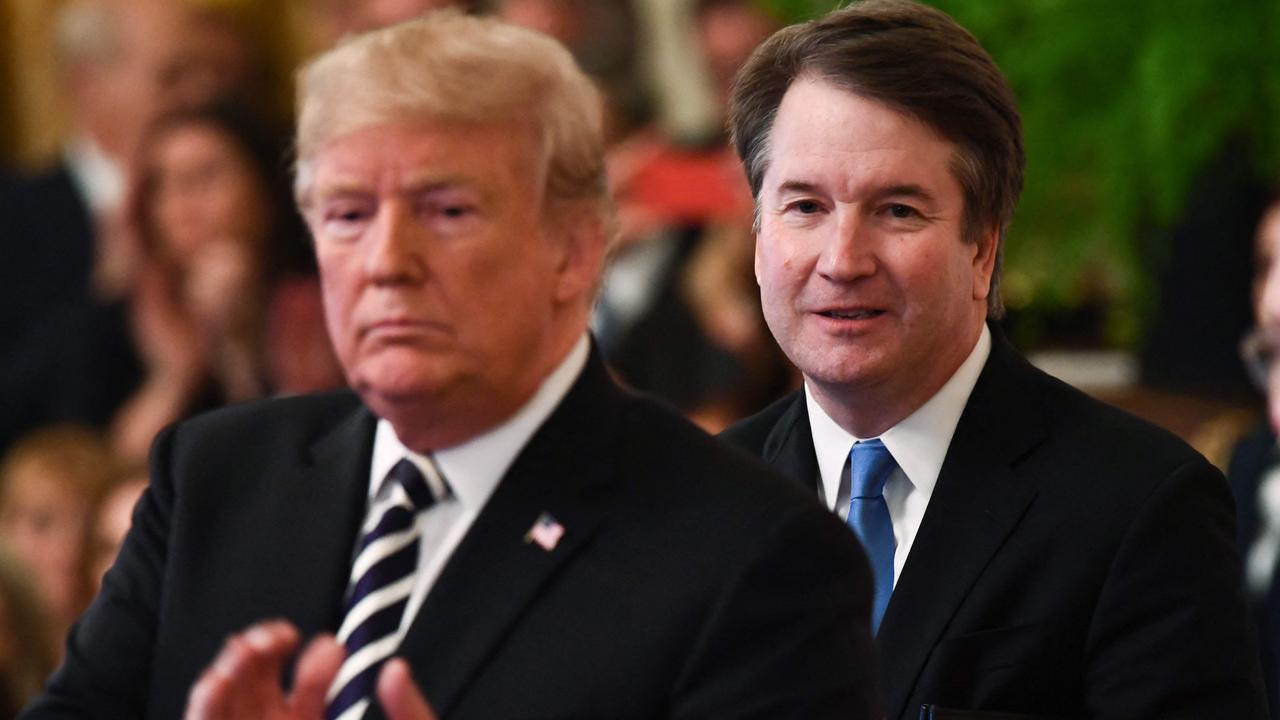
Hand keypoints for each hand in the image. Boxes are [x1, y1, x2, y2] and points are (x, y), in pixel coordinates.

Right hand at [184, 620, 437, 719]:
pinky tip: (217, 680)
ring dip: (229, 672)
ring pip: (227, 707)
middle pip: (258, 691)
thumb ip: (411, 713)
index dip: (316, 664)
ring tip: (247, 647)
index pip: (309, 693)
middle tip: (278, 633)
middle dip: (260, 654)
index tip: (330, 643)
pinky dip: (204, 706)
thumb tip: (396, 668)